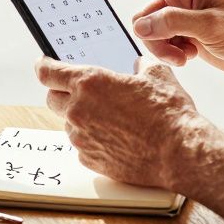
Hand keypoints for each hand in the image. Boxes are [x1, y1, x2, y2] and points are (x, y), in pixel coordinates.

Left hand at [36, 56, 204, 190]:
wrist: (180, 152)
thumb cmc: (168, 113)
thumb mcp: (156, 75)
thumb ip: (139, 65)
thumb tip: (138, 64)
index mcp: (89, 83)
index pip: (47, 72)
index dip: (43, 65)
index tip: (44, 64)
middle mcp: (78, 110)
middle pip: (52, 98)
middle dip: (62, 92)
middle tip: (81, 91)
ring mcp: (81, 138)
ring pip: (69, 123)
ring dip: (81, 118)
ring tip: (111, 118)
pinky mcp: (90, 160)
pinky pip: (82, 145)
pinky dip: (93, 139)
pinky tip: (115, 137)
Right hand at [81, 0, 223, 79]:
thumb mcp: (211, 27)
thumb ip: (173, 23)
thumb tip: (140, 27)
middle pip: (142, 15)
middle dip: (153, 37)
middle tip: (179, 52)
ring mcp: (182, 15)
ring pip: (149, 32)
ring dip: (163, 49)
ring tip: (188, 57)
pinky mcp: (186, 32)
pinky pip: (161, 43)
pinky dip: (170, 54)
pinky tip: (191, 57)